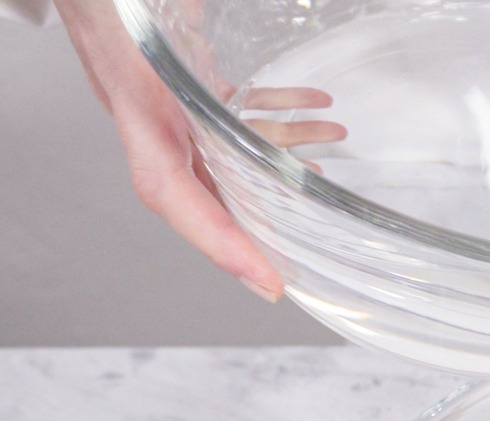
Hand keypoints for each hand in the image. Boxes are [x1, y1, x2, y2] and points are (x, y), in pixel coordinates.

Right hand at [54, 0, 343, 300]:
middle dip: (265, 225)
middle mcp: (161, 133)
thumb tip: (247, 130)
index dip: (227, 249)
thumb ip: (191, 98)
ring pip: (239, 152)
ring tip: (331, 143)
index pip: (186, 207)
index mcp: (146, 134)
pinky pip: (241, 112)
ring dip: (288, 150)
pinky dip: (278, 110)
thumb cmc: (117, 16)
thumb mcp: (156, 58)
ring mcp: (177, 114)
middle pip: (216, 197)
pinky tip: (316, 104)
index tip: (267, 282)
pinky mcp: (192, 91)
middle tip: (305, 258)